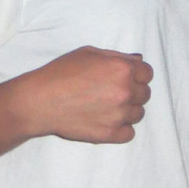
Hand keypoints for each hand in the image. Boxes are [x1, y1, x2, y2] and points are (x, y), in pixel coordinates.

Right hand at [19, 47, 153, 144]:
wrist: (40, 100)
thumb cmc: (61, 72)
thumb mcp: (89, 53)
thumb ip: (117, 56)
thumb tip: (137, 61)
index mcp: (122, 69)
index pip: (148, 73)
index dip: (138, 74)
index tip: (127, 77)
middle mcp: (125, 92)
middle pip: (145, 94)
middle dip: (134, 91)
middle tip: (113, 92)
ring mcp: (119, 115)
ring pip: (139, 114)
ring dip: (128, 110)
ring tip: (108, 107)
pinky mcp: (110, 134)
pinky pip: (129, 133)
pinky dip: (122, 128)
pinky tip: (108, 121)